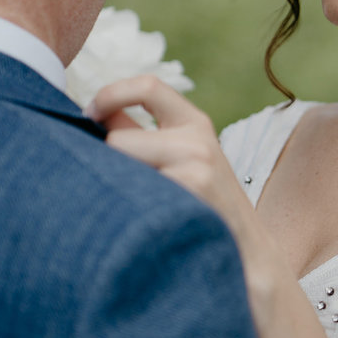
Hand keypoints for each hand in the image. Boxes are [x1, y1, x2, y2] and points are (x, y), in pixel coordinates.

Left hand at [89, 75, 282, 285]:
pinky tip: (140, 222)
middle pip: (118, 138)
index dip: (110, 93)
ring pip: (121, 164)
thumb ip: (141, 134)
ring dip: (116, 187)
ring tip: (132, 207)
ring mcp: (196, 166)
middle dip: (107, 163)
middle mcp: (198, 139)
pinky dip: (126, 208)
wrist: (247, 252)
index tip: (90, 113)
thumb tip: (93, 115)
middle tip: (113, 186)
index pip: (148, 85)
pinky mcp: (189, 192)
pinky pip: (131, 193)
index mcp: (195, 123)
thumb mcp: (183, 158)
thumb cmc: (203, 205)